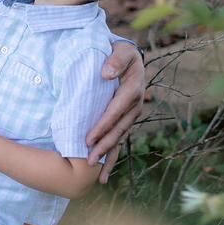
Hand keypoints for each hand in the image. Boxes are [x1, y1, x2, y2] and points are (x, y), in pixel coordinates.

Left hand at [85, 42, 148, 182]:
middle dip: (104, 147)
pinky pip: (120, 140)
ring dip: (109, 156)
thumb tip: (106, 73)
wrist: (127, 56)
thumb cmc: (120, 52)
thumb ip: (116, 60)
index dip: (102, 126)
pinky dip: (113, 156)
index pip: (115, 111)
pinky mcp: (126, 120)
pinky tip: (105, 173)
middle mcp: (134, 105)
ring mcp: (131, 115)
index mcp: (132, 90)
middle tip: (89, 161)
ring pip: (120, 139)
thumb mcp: (121, 50)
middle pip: (118, 130)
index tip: (89, 139)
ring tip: (97, 174)